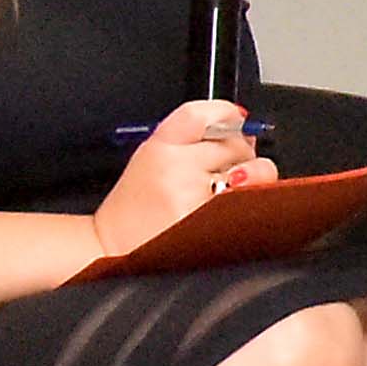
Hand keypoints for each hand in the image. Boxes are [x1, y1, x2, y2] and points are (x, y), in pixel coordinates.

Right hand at [93, 102, 266, 257]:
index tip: (236, 120)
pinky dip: (250, 204)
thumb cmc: (135, 209)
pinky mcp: (211, 221)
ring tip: (224, 193)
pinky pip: (251, 202)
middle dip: (241, 154)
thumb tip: (244, 132)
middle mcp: (177, 166)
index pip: (202, 114)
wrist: (112, 251)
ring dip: (252, 180)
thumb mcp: (153, 160)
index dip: (226, 114)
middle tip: (224, 171)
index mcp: (160, 146)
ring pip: (253, 172)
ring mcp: (195, 194)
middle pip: (236, 143)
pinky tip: (229, 211)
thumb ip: (195, 141)